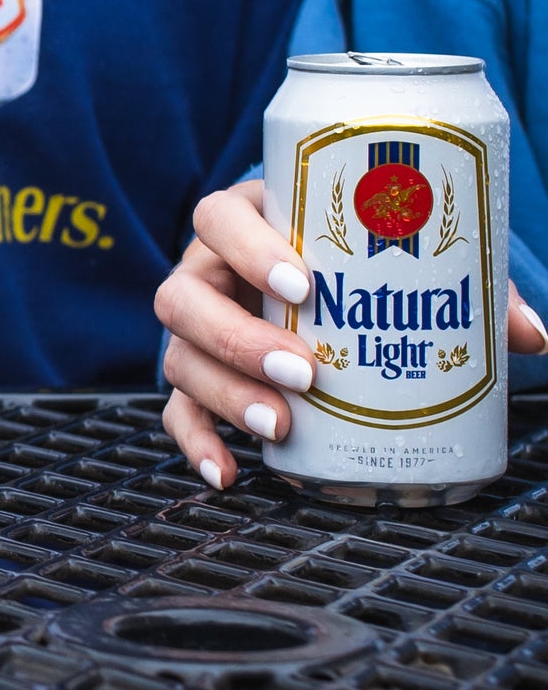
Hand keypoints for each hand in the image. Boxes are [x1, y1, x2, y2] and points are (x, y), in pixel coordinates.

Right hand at [157, 181, 547, 490]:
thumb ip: (461, 285)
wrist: (310, 274)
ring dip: (226, 392)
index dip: (248, 247)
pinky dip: (197, 441)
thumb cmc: (351, 259)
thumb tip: (529, 335)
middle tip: (306, 372)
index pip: (219, 218)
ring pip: (179, 354)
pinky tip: (229, 471)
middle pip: (184, 296)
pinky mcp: (196, 378)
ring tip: (283, 426)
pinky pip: (177, 411)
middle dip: (240, 338)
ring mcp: (196, 328)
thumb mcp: (396, 255)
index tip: (303, 282)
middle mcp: (206, 271)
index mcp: (243, 222)